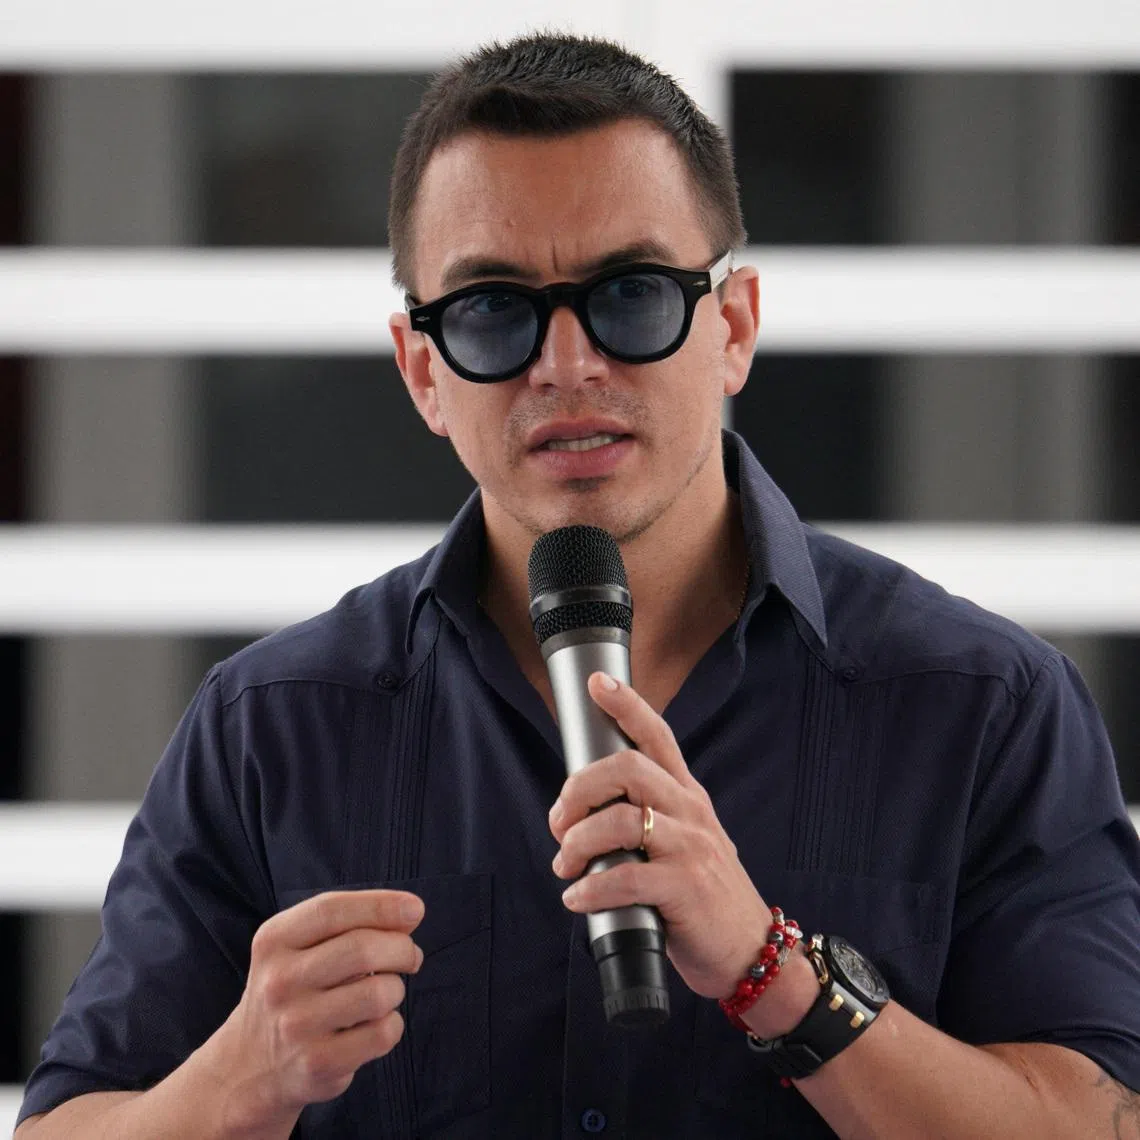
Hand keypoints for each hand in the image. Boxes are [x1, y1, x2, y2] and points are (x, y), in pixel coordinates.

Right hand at [210, 889, 424, 1133]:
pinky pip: (382, 1033)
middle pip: (363, 949)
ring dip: (396, 989)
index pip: (332, 909)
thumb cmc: (294, 989)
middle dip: (402, 948)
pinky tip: (374, 1025)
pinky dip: (392, 1025)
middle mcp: (279, 981)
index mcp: (274, 940)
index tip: (415, 909)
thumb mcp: (300, 945)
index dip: (381, 904)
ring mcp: (296, 1026)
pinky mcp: (317, 1064)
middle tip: (409, 956)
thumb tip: (411, 912)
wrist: (249, 1065)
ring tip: (384, 993)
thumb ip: (351, 922)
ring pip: (379, 992)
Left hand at [548, 672, 772, 1001]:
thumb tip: (584, 815)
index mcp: (687, 796)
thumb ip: (649, 820)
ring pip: (620, 821)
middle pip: (627, 769)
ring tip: (565, 868)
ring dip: (577, 844)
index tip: (597, 683)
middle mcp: (691, 812)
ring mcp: (691, 848)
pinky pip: (625, 878)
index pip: (658, 736)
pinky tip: (579, 900)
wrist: (751, 952)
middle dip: (579, 789)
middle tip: (558, 823)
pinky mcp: (686, 888)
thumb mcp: (686, 842)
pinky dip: (591, 890)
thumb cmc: (704, 896)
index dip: (627, 705)